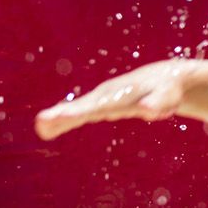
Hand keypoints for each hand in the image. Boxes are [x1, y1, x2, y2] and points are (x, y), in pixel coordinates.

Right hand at [35, 60, 190, 139]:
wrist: (166, 78)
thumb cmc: (168, 89)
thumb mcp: (167, 97)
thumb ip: (158, 103)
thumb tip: (148, 111)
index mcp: (119, 95)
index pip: (97, 106)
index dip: (79, 112)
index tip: (60, 116)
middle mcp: (106, 96)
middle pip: (83, 107)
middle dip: (64, 115)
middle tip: (41, 123)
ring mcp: (102, 99)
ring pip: (78, 109)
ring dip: (58, 118)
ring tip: (39, 127)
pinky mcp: (102, 104)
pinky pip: (80, 113)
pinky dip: (63, 119)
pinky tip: (47, 130)